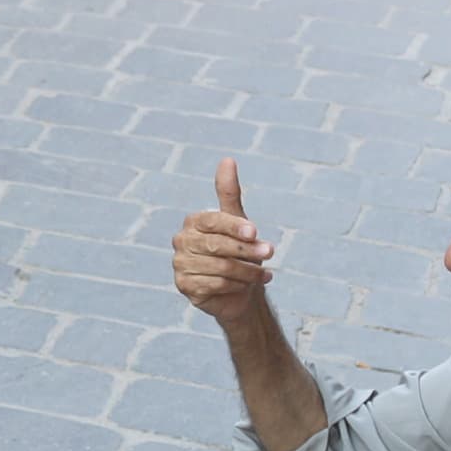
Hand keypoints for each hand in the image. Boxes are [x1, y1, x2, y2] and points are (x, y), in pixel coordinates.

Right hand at [172, 158, 275, 327]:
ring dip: (247, 272)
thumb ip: (229, 193)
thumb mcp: (238, 222)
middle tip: (270, 253)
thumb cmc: (240, 252)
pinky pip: (215, 285)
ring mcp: (180, 264)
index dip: (235, 227)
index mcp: (193, 222)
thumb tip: (227, 159)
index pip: (213, 221)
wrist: (239, 291)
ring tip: (263, 274)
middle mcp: (181, 241)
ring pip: (220, 267)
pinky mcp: (184, 286)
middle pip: (217, 245)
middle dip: (247, 251)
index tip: (256, 233)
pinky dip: (236, 286)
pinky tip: (246, 286)